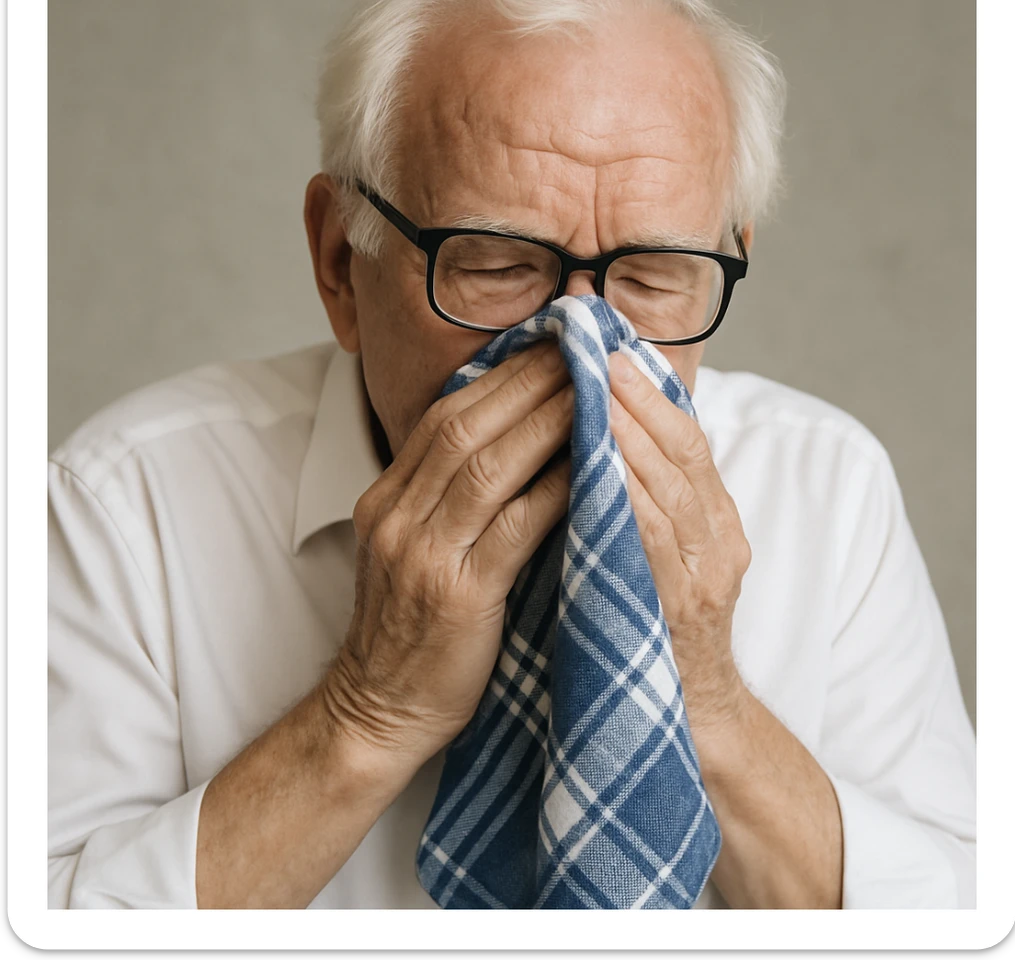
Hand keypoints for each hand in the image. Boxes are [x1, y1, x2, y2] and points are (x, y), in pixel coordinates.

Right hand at [322, 339, 572, 769]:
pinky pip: (512, 528)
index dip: (500, 377)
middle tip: (579, 350)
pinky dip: (553, 491)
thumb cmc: (411, 631)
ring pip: (485, 466)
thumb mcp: (413, 551)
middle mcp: (396, 516)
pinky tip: (590, 466)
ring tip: (592, 391)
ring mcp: (421, 554)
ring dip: (544, 421)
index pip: (445, 417)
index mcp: (387, 499)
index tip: (548, 347)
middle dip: (526, 382)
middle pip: (464, 427)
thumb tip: (517, 444)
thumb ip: (449, 499)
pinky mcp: (457, 596)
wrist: (378, 711)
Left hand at [607, 351, 750, 727]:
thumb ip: (636, 497)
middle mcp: (719, 537)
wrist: (683, 715)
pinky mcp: (685, 607)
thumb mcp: (652, 550)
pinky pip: (655, 540)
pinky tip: (599, 463)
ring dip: (631, 433)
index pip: (685, 435)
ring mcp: (707, 572)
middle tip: (596, 348)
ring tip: (594, 388)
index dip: (648, 386)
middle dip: (638, 394)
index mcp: (713, 518)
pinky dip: (629, 496)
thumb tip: (593, 432)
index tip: (606, 343)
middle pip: (684, 448)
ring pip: (672, 485)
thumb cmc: (652, 624)